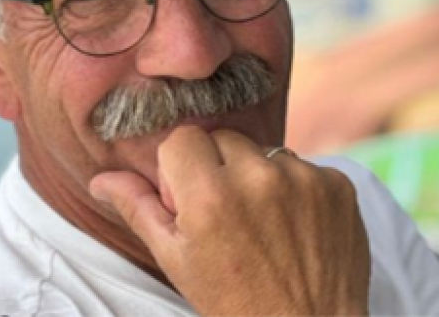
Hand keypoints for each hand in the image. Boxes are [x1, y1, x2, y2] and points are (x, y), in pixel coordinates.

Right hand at [90, 126, 369, 316]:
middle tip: (226, 213)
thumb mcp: (176, 260)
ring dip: (257, 175)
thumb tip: (100, 180)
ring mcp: (304, 178)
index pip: (182, 138)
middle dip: (218, 166)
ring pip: (263, 150)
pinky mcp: (338, 184)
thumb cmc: (232, 302)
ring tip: (263, 222)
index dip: (181, 167)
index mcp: (209, 196)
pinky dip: (296, 187)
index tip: (191, 198)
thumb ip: (138, 209)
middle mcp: (258, 177)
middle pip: (223, 138)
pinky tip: (295, 224)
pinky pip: (303, 165)